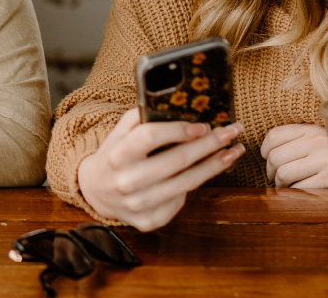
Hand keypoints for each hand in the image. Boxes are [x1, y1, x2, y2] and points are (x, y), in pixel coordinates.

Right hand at [77, 108, 244, 231]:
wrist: (95, 190)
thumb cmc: (115, 154)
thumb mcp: (120, 131)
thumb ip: (143, 116)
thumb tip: (181, 107)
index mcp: (117, 154)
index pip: (150, 137)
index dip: (178, 130)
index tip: (203, 125)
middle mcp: (126, 181)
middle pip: (176, 160)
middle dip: (210, 144)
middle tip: (231, 132)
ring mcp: (137, 204)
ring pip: (186, 184)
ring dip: (215, 166)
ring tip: (233, 152)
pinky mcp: (147, 221)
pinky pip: (180, 202)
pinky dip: (194, 186)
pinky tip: (203, 173)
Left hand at [260, 124, 327, 187]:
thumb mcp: (318, 139)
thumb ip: (297, 140)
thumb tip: (267, 153)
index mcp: (311, 129)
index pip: (274, 136)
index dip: (265, 150)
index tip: (269, 158)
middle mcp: (317, 142)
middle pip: (275, 157)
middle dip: (271, 171)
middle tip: (277, 177)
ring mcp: (324, 160)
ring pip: (283, 174)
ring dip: (280, 184)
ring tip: (287, 185)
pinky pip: (298, 189)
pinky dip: (295, 193)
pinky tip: (301, 191)